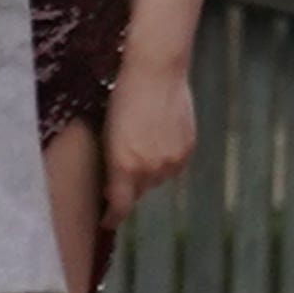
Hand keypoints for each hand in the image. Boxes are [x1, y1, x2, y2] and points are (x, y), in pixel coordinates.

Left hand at [102, 58, 193, 226]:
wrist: (155, 71)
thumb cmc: (122, 97)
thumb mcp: (107, 134)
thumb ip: (113, 165)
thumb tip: (114, 185)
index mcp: (124, 166)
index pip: (120, 206)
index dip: (112, 217)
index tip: (106, 221)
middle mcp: (150, 170)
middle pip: (139, 192)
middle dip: (130, 184)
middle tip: (125, 164)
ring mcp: (171, 160)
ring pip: (159, 179)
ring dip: (150, 170)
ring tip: (145, 141)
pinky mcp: (187, 149)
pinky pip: (175, 165)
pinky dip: (167, 158)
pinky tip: (160, 136)